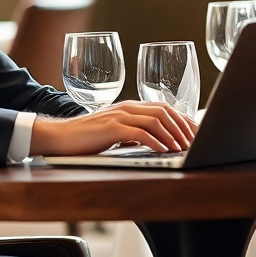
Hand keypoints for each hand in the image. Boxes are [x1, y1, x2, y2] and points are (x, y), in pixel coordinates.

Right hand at [31, 101, 197, 155]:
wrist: (61, 137)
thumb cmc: (87, 137)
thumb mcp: (115, 132)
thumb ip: (133, 132)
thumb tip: (154, 142)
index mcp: (130, 106)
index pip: (164, 108)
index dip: (183, 119)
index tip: (194, 133)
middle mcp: (127, 107)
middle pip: (164, 111)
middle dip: (183, 127)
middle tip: (194, 142)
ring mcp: (120, 116)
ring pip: (156, 120)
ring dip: (172, 135)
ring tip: (182, 148)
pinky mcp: (112, 128)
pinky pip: (141, 133)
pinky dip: (156, 141)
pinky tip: (164, 150)